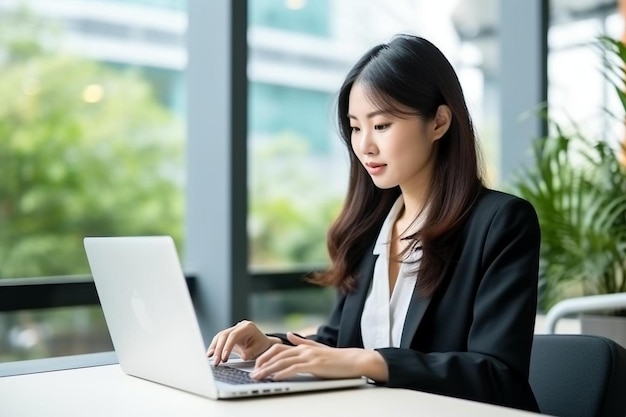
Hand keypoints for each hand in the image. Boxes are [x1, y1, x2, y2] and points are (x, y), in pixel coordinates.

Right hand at [206, 320, 278, 364]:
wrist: (263, 343)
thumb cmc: (262, 345)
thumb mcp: (259, 349)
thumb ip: (250, 352)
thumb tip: (243, 356)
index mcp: (248, 327)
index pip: (234, 335)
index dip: (227, 346)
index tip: (224, 357)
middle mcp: (240, 326)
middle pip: (225, 335)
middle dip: (219, 349)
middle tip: (216, 361)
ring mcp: (234, 329)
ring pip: (220, 336)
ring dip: (215, 348)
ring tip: (211, 358)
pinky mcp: (230, 334)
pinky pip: (220, 339)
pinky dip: (215, 346)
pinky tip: (211, 354)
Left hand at [250, 332, 379, 380]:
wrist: (354, 360)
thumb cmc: (337, 358)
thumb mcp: (317, 348)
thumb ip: (302, 342)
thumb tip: (289, 335)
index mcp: (302, 347)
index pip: (278, 349)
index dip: (265, 356)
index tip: (256, 365)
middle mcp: (303, 350)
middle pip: (277, 355)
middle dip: (262, 364)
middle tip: (252, 373)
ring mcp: (309, 356)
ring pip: (283, 362)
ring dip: (268, 370)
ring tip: (258, 377)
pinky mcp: (314, 365)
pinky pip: (295, 369)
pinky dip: (283, 373)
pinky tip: (275, 377)